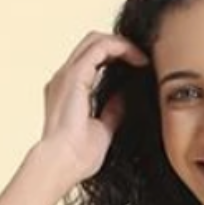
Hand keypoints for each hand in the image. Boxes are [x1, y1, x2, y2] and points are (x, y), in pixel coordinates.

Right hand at [41, 29, 148, 181]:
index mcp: (67, 91)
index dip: (114, 58)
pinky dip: (120, 48)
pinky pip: (100, 48)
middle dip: (118, 46)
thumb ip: (112, 112)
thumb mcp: (103, 131)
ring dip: (121, 44)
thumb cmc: (76, 157)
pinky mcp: (75, 75)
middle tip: (141, 58)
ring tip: (141, 57)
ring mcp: (66, 74)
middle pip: (92, 45)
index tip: (137, 68)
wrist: (61, 164)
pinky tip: (137, 59)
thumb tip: (123, 99)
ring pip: (95, 40)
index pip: (90, 61)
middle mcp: (64, 78)